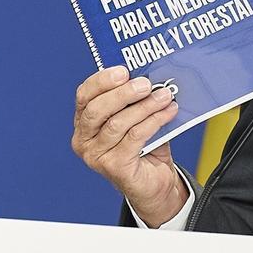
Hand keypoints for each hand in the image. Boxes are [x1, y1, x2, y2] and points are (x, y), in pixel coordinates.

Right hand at [72, 65, 187, 226]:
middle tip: (146, 84)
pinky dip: (154, 121)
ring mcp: (96, 156)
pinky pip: (135, 137)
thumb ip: (135, 100)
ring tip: (164, 96)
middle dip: (123, 93)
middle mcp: (84, 140)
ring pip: (118, 123)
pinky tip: (168, 112)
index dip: (102, 81)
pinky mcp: (113, 167)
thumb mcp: (136, 118)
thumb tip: (151, 77)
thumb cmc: (144, 146)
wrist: (154, 182)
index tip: (123, 71)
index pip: (84, 96)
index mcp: (84, 122)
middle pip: (97, 110)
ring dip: (145, 106)